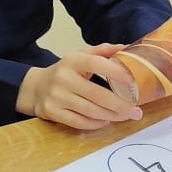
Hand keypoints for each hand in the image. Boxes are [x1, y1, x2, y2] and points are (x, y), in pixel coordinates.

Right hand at [17, 45, 144, 130]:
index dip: (116, 71)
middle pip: (97, 95)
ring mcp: (57, 97)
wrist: (35, 88)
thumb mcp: (79, 57)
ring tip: (125, 116)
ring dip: (111, 116)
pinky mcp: (53, 112)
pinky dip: (95, 124)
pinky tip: (105, 121)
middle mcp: (63, 78)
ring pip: (90, 111)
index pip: (96, 63)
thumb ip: (102, 51)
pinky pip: (79, 122)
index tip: (132, 80)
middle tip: (136, 111)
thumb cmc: (65, 72)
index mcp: (72, 61)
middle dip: (120, 105)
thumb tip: (126, 48)